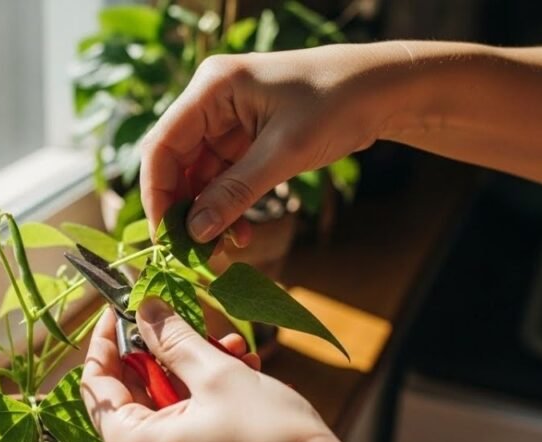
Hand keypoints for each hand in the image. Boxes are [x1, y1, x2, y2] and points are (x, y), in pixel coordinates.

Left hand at [82, 299, 522, 441]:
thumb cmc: (270, 439)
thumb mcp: (216, 374)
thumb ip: (173, 339)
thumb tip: (145, 309)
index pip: (97, 384)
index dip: (108, 339)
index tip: (125, 305)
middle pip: (132, 395)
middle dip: (164, 351)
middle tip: (190, 317)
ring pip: (165, 408)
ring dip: (193, 370)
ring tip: (232, 346)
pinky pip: (185, 429)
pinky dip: (205, 399)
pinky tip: (241, 372)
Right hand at [140, 44, 407, 242]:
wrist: (383, 91)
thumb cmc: (337, 104)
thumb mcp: (285, 152)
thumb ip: (236, 192)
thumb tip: (195, 232)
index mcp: (212, 88)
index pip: (162, 146)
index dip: (158, 194)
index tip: (165, 238)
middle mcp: (211, 102)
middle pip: (176, 163)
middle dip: (184, 209)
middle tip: (194, 253)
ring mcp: (228, 121)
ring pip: (199, 176)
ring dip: (208, 214)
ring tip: (224, 249)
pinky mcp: (246, 139)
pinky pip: (223, 179)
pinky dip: (228, 207)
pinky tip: (241, 234)